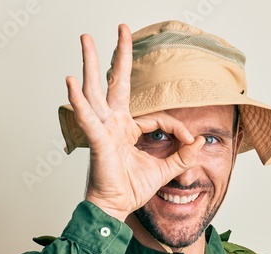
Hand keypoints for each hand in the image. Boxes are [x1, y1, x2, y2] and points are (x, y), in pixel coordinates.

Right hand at [66, 24, 204, 221]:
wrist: (114, 208)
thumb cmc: (130, 189)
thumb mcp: (164, 170)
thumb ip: (182, 156)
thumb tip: (200, 141)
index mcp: (127, 129)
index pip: (157, 117)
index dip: (176, 126)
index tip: (189, 140)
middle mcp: (113, 124)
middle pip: (115, 82)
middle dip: (118, 55)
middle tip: (121, 28)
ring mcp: (103, 129)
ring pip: (95, 90)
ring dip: (91, 63)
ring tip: (85, 39)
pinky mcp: (97, 140)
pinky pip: (88, 118)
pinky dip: (78, 101)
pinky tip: (70, 82)